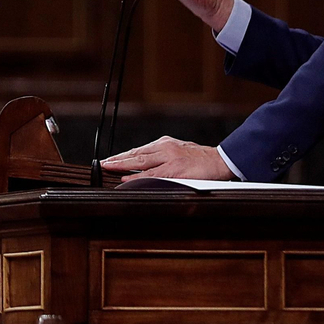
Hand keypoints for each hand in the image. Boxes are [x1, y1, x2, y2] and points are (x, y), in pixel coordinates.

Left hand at [101, 136, 233, 179]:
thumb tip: (146, 167)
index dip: (123, 156)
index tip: (109, 160)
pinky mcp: (175, 169)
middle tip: (102, 163)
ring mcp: (169, 158)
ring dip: (122, 164)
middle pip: (136, 153)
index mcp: (165, 144)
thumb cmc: (202, 159)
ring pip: (140, 161)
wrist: (221, 160)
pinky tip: (126, 179)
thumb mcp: (180, 152)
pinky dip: (137, 177)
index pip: (139, 150)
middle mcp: (165, 148)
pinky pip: (151, 175)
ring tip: (108, 167)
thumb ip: (164, 157)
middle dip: (117, 159)